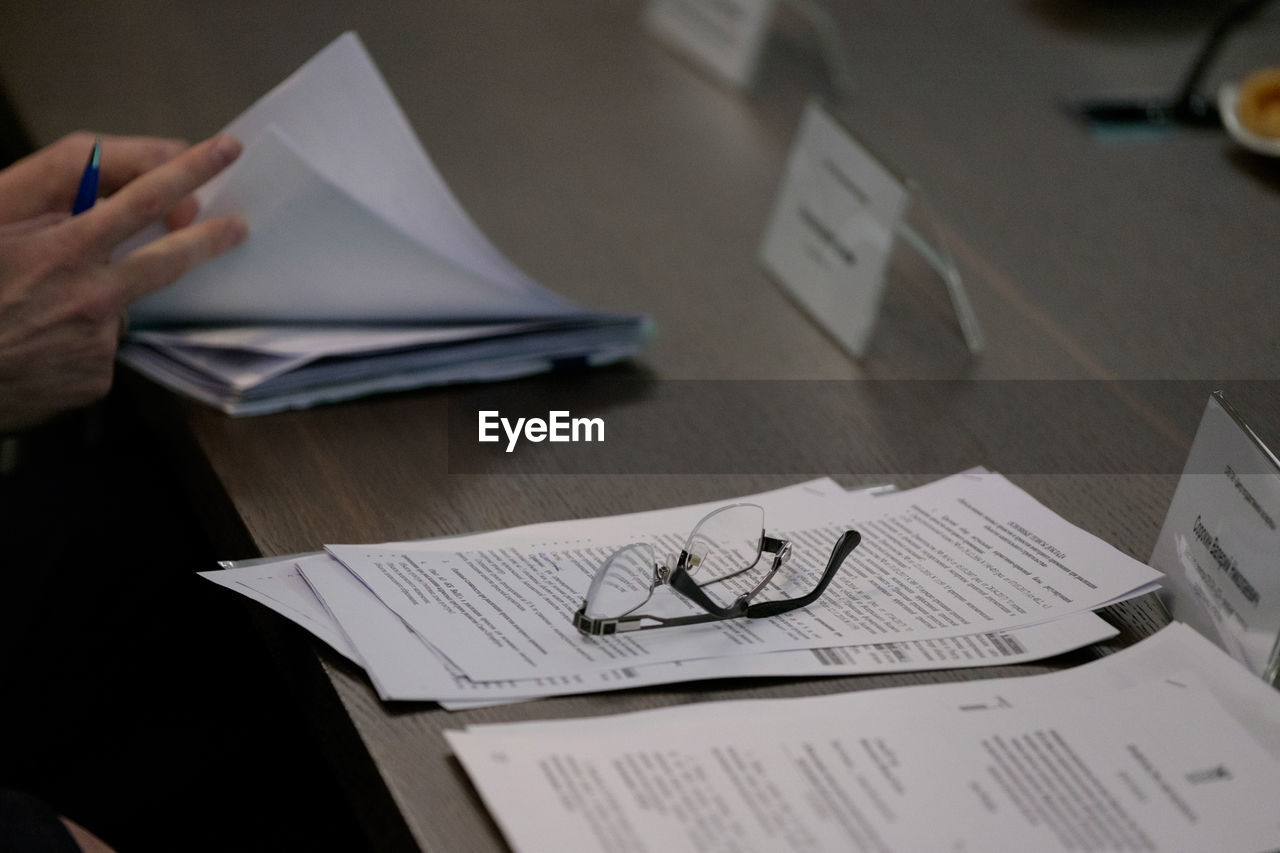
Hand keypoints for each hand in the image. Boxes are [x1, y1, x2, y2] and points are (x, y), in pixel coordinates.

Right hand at [0, 134, 246, 431]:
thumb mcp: (0, 240)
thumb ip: (48, 227)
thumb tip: (86, 221)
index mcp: (65, 252)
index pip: (142, 201)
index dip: (189, 172)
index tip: (225, 150)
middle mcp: (92, 296)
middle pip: (167, 263)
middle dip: (208, 240)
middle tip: (240, 227)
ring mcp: (98, 341)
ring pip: (115, 313)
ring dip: (90, 311)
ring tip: (36, 321)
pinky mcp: (96, 378)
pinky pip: (97, 352)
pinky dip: (76, 348)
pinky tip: (40, 352)